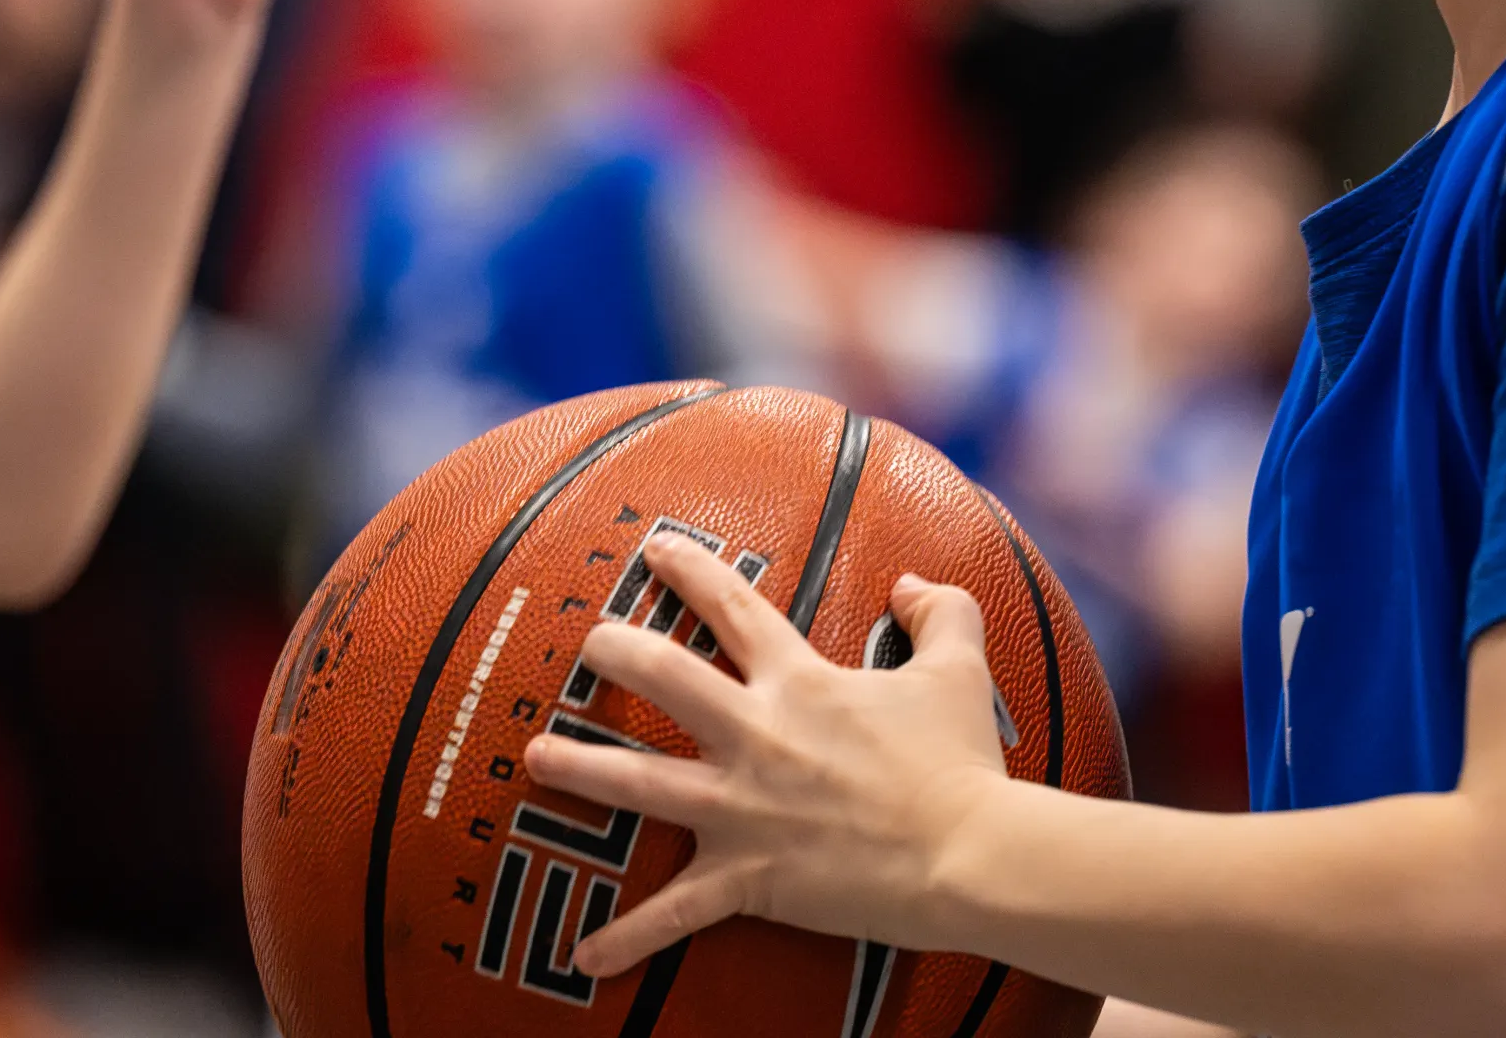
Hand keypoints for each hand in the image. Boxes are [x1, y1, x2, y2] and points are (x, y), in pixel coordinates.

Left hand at [525, 533, 1013, 974]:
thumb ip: (941, 612)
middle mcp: (757, 735)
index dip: (690, 570)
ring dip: (581, 768)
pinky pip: (675, 913)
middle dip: (613, 652)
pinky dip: (628, 938)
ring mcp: (743, 808)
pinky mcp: (749, 877)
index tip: (654, 549)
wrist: (970, 854)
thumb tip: (911, 584)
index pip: (734, 607)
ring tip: (535, 758)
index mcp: (800, 682)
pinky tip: (582, 956)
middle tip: (583, 644)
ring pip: (640, 781)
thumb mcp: (959, 670)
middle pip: (664, 676)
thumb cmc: (963, 764)